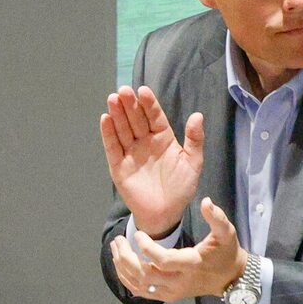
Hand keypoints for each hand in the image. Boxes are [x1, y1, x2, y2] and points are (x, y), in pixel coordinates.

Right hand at [99, 85, 204, 236]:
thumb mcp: (193, 162)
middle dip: (130, 105)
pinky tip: (105, 119)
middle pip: (136, 119)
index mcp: (163, 138)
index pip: (154, 116)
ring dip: (117, 114)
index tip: (143, 91)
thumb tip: (197, 115)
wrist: (166, 213)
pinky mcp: (118, 166)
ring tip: (113, 99)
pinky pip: (112, 147)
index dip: (149, 104)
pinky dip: (108, 134)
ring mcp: (131, 153)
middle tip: (124, 90)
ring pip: (122, 129)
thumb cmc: (181, 188)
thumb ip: (194, 139)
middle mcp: (145, 142)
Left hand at [109, 199, 243, 303]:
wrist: (230, 278)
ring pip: (140, 285)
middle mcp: (179, 282)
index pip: (163, 260)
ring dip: (123, 267)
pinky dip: (127, 280)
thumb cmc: (226, 252)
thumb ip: (216, 216)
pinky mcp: (167, 296)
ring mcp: (172, 292)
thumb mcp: (226, 232)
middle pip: (146, 274)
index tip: (137, 233)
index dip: (147, 248)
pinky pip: (142, 292)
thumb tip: (206, 201)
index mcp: (192, 265)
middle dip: (127, 257)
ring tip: (116, 248)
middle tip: (118, 240)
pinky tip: (120, 265)